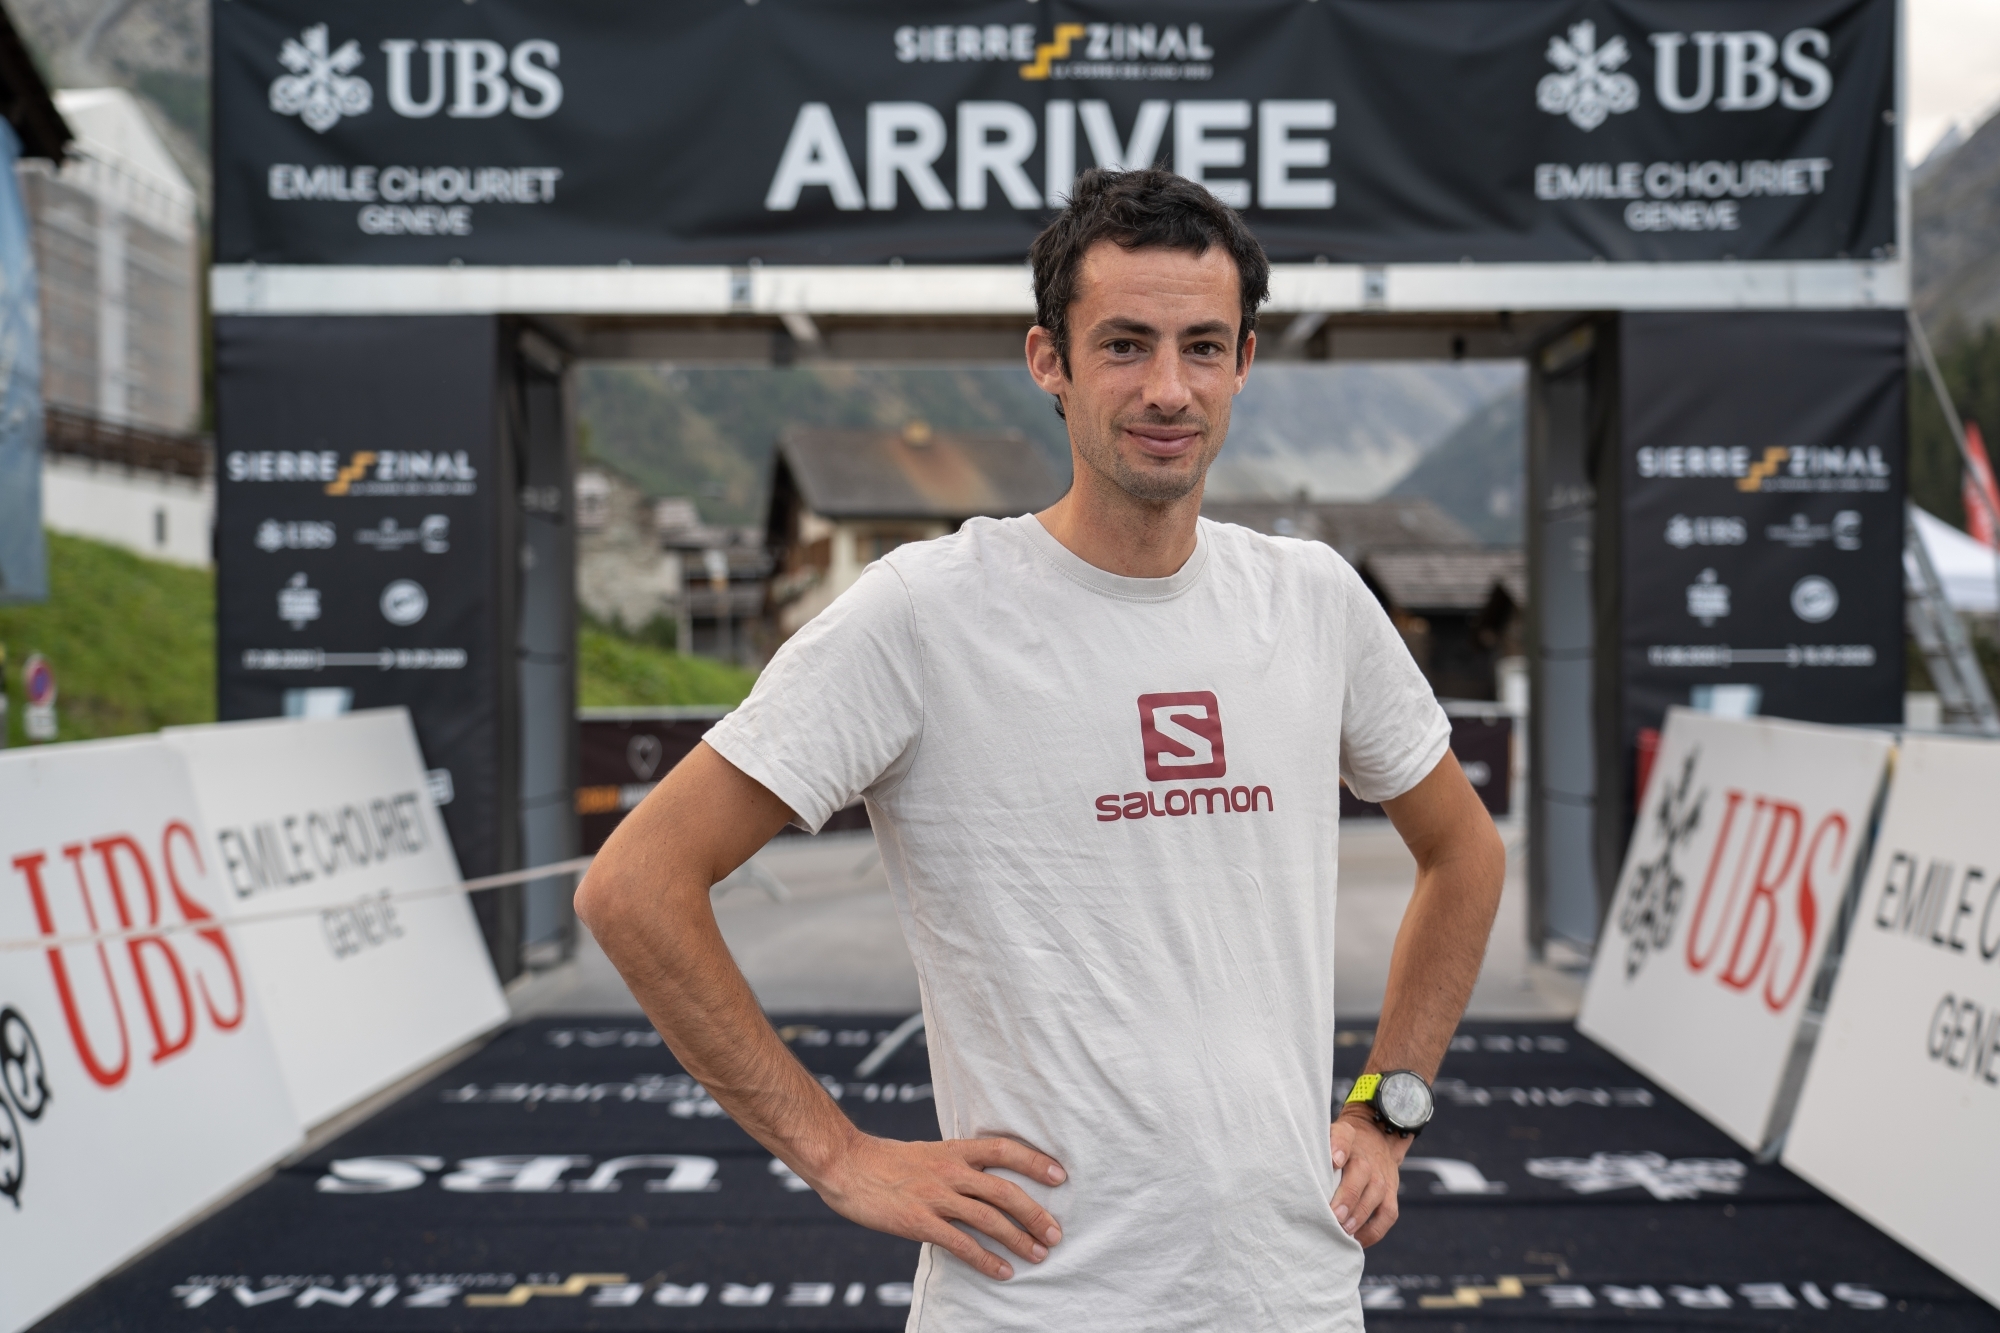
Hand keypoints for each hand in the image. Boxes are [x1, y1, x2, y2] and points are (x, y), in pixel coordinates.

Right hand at [808, 1132, 1066, 1279]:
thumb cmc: (886, 1162)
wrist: (846, 1165)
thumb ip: (956, 1164)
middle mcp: (950, 1170)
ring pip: (989, 1218)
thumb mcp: (927, 1152)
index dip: (1035, 1160)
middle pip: (1004, 1190)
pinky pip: (961, 1243)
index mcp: (954, 1149)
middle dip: (1035, 1213)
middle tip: (1056, 1233)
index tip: (1060, 1176)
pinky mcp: (919, 1221)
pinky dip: (986, 1260)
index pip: (1004, 1149)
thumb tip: (983, 1182)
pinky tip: (1003, 1271)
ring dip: (1018, 1239)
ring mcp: (935, 1196)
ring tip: (1039, 1255)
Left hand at [1329, 1108, 1408, 1245]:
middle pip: (1361, 1173)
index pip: (1344, 1136)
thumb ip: (1320, 1148)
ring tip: (1344, 1231)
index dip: (1339, 1147)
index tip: (1335, 1161)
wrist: (1378, 1139)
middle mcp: (1367, 1159)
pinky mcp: (1391, 1195)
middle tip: (1334, 1215)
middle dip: (1348, 1197)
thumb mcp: (1331, 1136)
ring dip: (1360, 1216)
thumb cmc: (1344, 1146)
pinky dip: (1374, 1231)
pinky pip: (1388, 1215)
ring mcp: (1381, 1178)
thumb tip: (1307, 1168)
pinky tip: (1356, 1241)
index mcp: (1348, 1140)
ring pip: (1376, 1196)